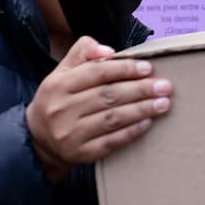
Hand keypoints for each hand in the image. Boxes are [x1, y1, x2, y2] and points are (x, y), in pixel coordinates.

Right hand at [25, 37, 171, 182]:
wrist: (39, 140)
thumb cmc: (58, 100)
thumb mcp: (62, 72)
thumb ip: (82, 53)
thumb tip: (108, 50)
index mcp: (58, 85)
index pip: (96, 72)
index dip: (124, 69)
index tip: (148, 68)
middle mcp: (62, 109)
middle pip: (108, 96)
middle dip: (140, 90)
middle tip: (165, 87)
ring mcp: (71, 134)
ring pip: (112, 119)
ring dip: (141, 110)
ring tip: (163, 103)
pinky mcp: (81, 153)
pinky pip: (111, 141)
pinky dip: (131, 131)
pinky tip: (148, 123)